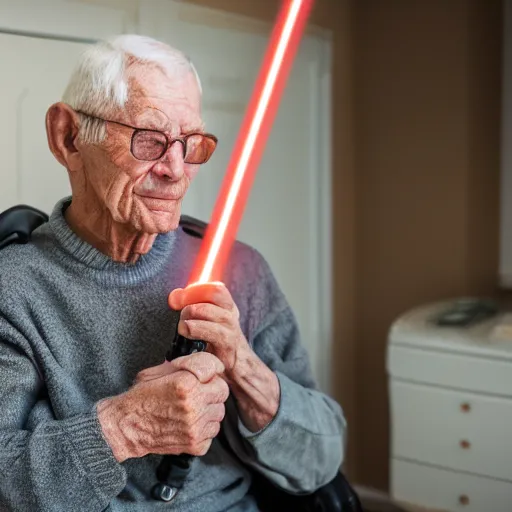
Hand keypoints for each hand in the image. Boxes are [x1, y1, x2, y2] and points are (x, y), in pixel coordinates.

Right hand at [97, 352, 228, 462]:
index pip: (216, 369)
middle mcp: (192, 405)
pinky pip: (212, 433)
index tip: (207, 373)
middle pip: (222, 392)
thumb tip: (210, 364)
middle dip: (212, 389)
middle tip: (199, 391)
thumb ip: (187, 365)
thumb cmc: (141, 398)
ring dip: (209, 410)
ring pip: (219, 413)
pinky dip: (204, 429)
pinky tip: (190, 424)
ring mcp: (195, 426)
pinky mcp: (195, 444)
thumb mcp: (159, 370)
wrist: (126, 427)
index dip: (211, 370)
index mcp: (184, 383)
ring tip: (192, 408)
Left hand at [168, 282, 279, 432]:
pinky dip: (200, 329)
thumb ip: (192, 312)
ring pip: (218, 312)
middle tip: (176, 306)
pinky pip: (219, 334)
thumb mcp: (205, 327)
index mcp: (226, 309)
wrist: (240, 374)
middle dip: (193, 296)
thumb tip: (174, 297)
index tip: (177, 297)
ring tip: (182, 323)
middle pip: (217, 293)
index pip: (215, 288)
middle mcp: (231, 316)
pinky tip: (187, 331)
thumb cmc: (217, 350)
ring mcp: (233, 331)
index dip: (196, 288)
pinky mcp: (231, 349)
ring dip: (195, 313)